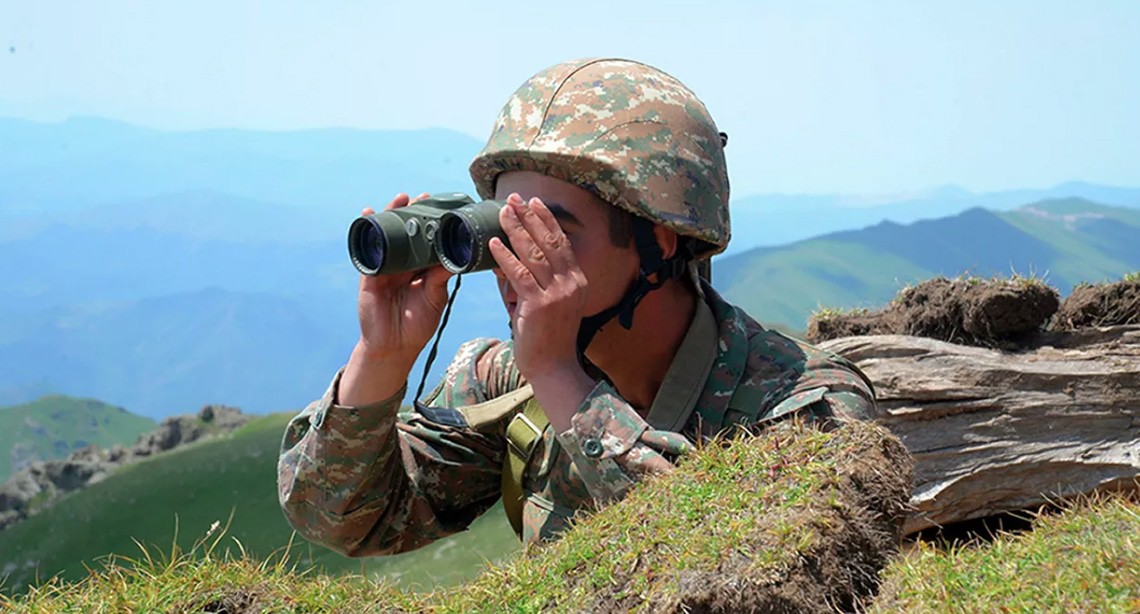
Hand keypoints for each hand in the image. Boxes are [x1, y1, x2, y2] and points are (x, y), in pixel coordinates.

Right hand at [340, 193, 453, 405]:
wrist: (395, 347)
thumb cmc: (417, 325)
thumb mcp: (434, 298)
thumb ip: (439, 279)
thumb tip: (452, 258)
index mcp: (421, 271)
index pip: (428, 243)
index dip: (434, 226)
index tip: (443, 207)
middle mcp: (404, 266)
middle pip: (408, 234)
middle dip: (414, 214)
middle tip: (423, 196)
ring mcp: (386, 268)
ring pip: (389, 237)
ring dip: (392, 216)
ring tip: (400, 198)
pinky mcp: (370, 274)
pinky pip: (368, 249)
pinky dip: (368, 231)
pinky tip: (368, 214)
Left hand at [488, 195, 595, 429]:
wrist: (554, 368)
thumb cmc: (548, 338)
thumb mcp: (549, 304)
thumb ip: (534, 282)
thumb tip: (507, 262)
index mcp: (577, 281)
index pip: (562, 243)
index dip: (547, 220)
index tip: (534, 202)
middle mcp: (571, 284)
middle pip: (549, 242)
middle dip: (530, 217)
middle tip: (514, 199)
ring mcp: (557, 294)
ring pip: (534, 253)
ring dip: (516, 230)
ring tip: (503, 213)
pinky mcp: (539, 305)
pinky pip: (519, 275)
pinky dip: (505, 257)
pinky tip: (493, 244)